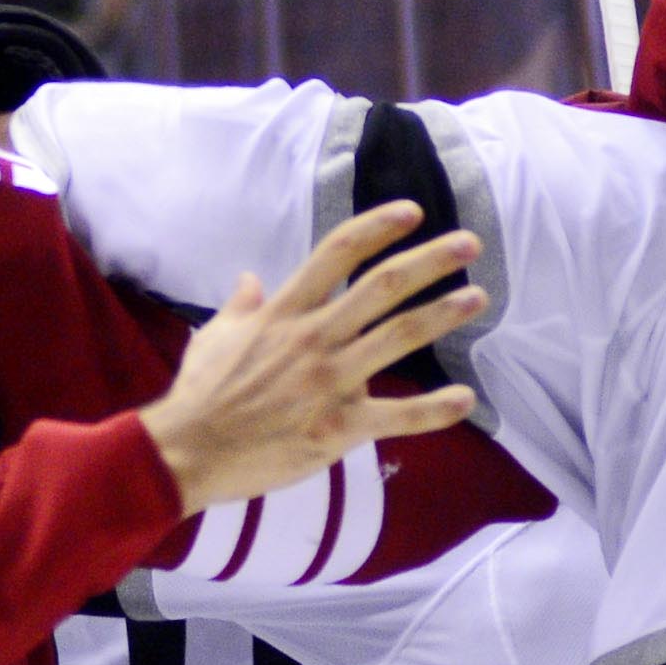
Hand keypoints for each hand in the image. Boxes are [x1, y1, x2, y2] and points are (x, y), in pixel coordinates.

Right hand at [135, 202, 481, 511]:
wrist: (188, 452)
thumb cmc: (199, 394)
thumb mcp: (212, 337)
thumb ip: (240, 306)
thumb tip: (250, 278)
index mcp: (284, 312)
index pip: (337, 253)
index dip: (378, 227)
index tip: (412, 212)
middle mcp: (314, 338)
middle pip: (382, 287)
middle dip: (430, 261)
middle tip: (469, 244)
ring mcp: (330, 382)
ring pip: (397, 337)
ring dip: (442, 314)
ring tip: (477, 298)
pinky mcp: (339, 428)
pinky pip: (396, 416)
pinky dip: (434, 410)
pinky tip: (466, 400)